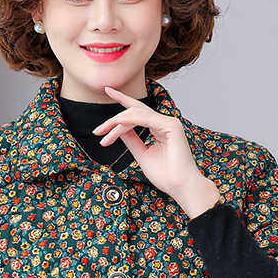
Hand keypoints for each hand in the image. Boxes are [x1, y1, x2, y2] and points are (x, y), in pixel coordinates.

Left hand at [92, 86, 221, 217]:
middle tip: (97, 130)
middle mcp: (165, 122)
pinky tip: (116, 127)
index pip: (138, 111)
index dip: (122, 99)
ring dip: (116, 123)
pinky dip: (127, 123)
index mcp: (160, 127)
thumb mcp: (142, 154)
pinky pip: (144, 118)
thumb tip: (119, 129)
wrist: (180, 187)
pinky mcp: (171, 126)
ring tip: (102, 134)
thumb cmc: (166, 175)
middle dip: (114, 117)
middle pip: (134, 111)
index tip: (107, 90)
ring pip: (135, 115)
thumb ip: (131, 140)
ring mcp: (169, 122)